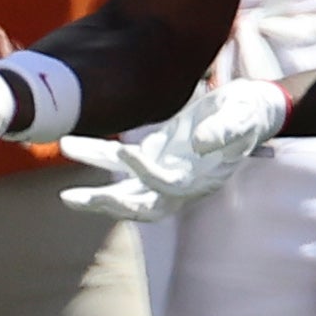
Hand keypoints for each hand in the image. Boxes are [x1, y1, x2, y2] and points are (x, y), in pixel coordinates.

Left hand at [54, 79, 288, 220]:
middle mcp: (182, 183)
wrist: (249, 109)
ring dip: (97, 196)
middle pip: (143, 207)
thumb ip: (225, 130)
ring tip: (66, 197)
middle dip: (111, 205)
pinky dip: (94, 155)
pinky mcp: (155, 153)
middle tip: (77, 200)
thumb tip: (202, 144)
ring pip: (127, 192)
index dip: (146, 173)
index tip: (125, 151)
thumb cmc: (248, 113)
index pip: (169, 186)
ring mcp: (165, 170)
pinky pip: (119, 160)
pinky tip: (68, 146)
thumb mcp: (241, 116)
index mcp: (204, 179)